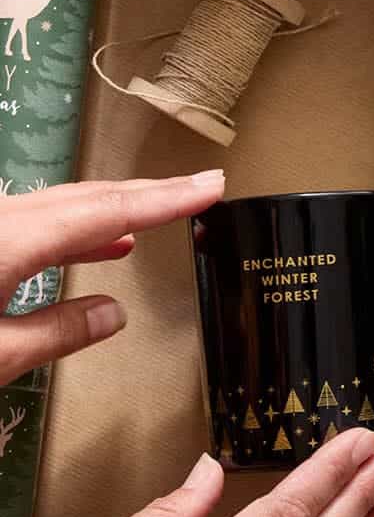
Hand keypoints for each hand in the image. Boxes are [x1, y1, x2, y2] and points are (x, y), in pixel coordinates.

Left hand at [0, 170, 226, 383]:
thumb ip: (57, 332)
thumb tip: (112, 315)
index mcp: (11, 240)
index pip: (109, 212)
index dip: (166, 199)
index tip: (209, 188)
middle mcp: (3, 222)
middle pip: (93, 197)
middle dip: (154, 191)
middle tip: (202, 185)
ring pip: (69, 203)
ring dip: (123, 205)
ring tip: (167, 206)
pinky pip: (45, 219)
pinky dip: (84, 225)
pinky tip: (107, 242)